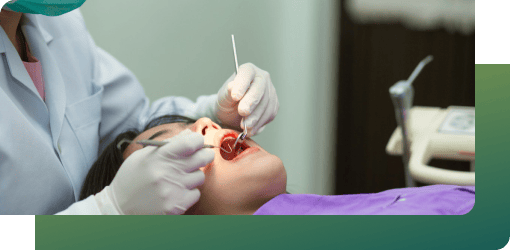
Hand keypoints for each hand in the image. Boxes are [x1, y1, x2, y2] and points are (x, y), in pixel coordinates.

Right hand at [94, 129, 213, 214]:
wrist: (119, 207)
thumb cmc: (132, 178)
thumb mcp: (143, 155)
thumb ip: (168, 144)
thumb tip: (190, 134)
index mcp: (159, 156)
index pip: (191, 142)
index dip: (198, 140)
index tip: (196, 142)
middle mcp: (167, 172)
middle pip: (203, 158)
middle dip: (204, 155)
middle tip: (201, 156)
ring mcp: (173, 190)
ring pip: (200, 177)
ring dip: (193, 176)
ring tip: (179, 178)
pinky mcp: (176, 206)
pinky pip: (196, 194)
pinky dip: (189, 192)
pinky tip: (176, 191)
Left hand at [216, 63, 278, 136]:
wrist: (233, 114)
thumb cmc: (228, 101)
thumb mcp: (223, 96)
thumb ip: (228, 92)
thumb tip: (232, 87)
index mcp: (248, 70)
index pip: (247, 73)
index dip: (242, 84)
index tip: (235, 96)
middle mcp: (262, 78)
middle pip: (260, 89)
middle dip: (251, 102)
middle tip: (242, 112)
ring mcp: (270, 91)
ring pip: (266, 104)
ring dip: (255, 117)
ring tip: (244, 126)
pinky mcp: (273, 105)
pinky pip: (269, 114)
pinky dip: (260, 123)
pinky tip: (251, 129)